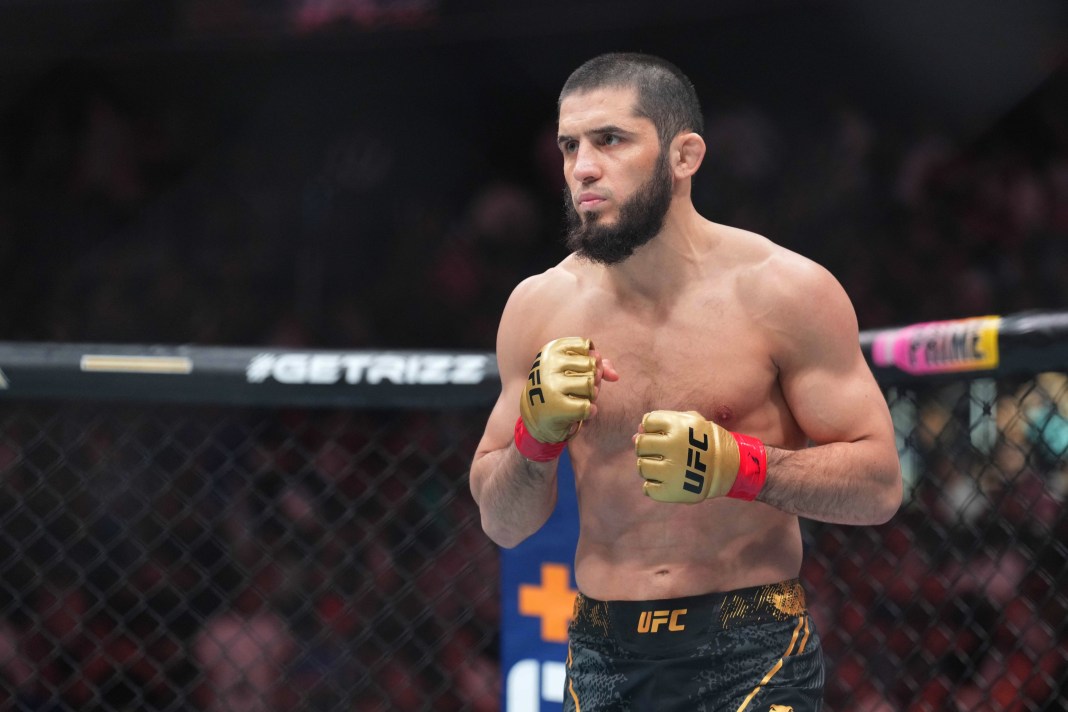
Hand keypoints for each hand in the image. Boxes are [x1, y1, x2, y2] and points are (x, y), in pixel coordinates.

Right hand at [515, 337, 616, 460]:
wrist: (538, 414)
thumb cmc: (562, 386)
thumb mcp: (576, 370)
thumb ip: (599, 366)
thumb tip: (615, 376)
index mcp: (552, 349)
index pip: (588, 348)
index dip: (592, 360)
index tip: (581, 370)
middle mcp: (549, 364)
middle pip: (592, 366)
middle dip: (594, 379)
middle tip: (582, 388)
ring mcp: (551, 385)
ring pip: (590, 385)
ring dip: (593, 395)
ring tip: (583, 398)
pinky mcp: (555, 406)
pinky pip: (588, 406)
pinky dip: (591, 410)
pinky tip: (583, 411)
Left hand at [634, 410, 766, 502]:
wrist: (731, 468)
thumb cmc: (706, 442)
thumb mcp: (690, 423)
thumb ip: (663, 422)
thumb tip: (635, 433)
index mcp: (678, 426)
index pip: (647, 422)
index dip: (653, 427)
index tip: (664, 434)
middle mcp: (673, 446)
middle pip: (641, 444)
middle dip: (648, 447)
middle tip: (661, 452)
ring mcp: (672, 470)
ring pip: (641, 466)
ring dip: (649, 467)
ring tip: (665, 467)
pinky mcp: (672, 491)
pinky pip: (647, 488)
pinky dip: (653, 486)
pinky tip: (666, 481)